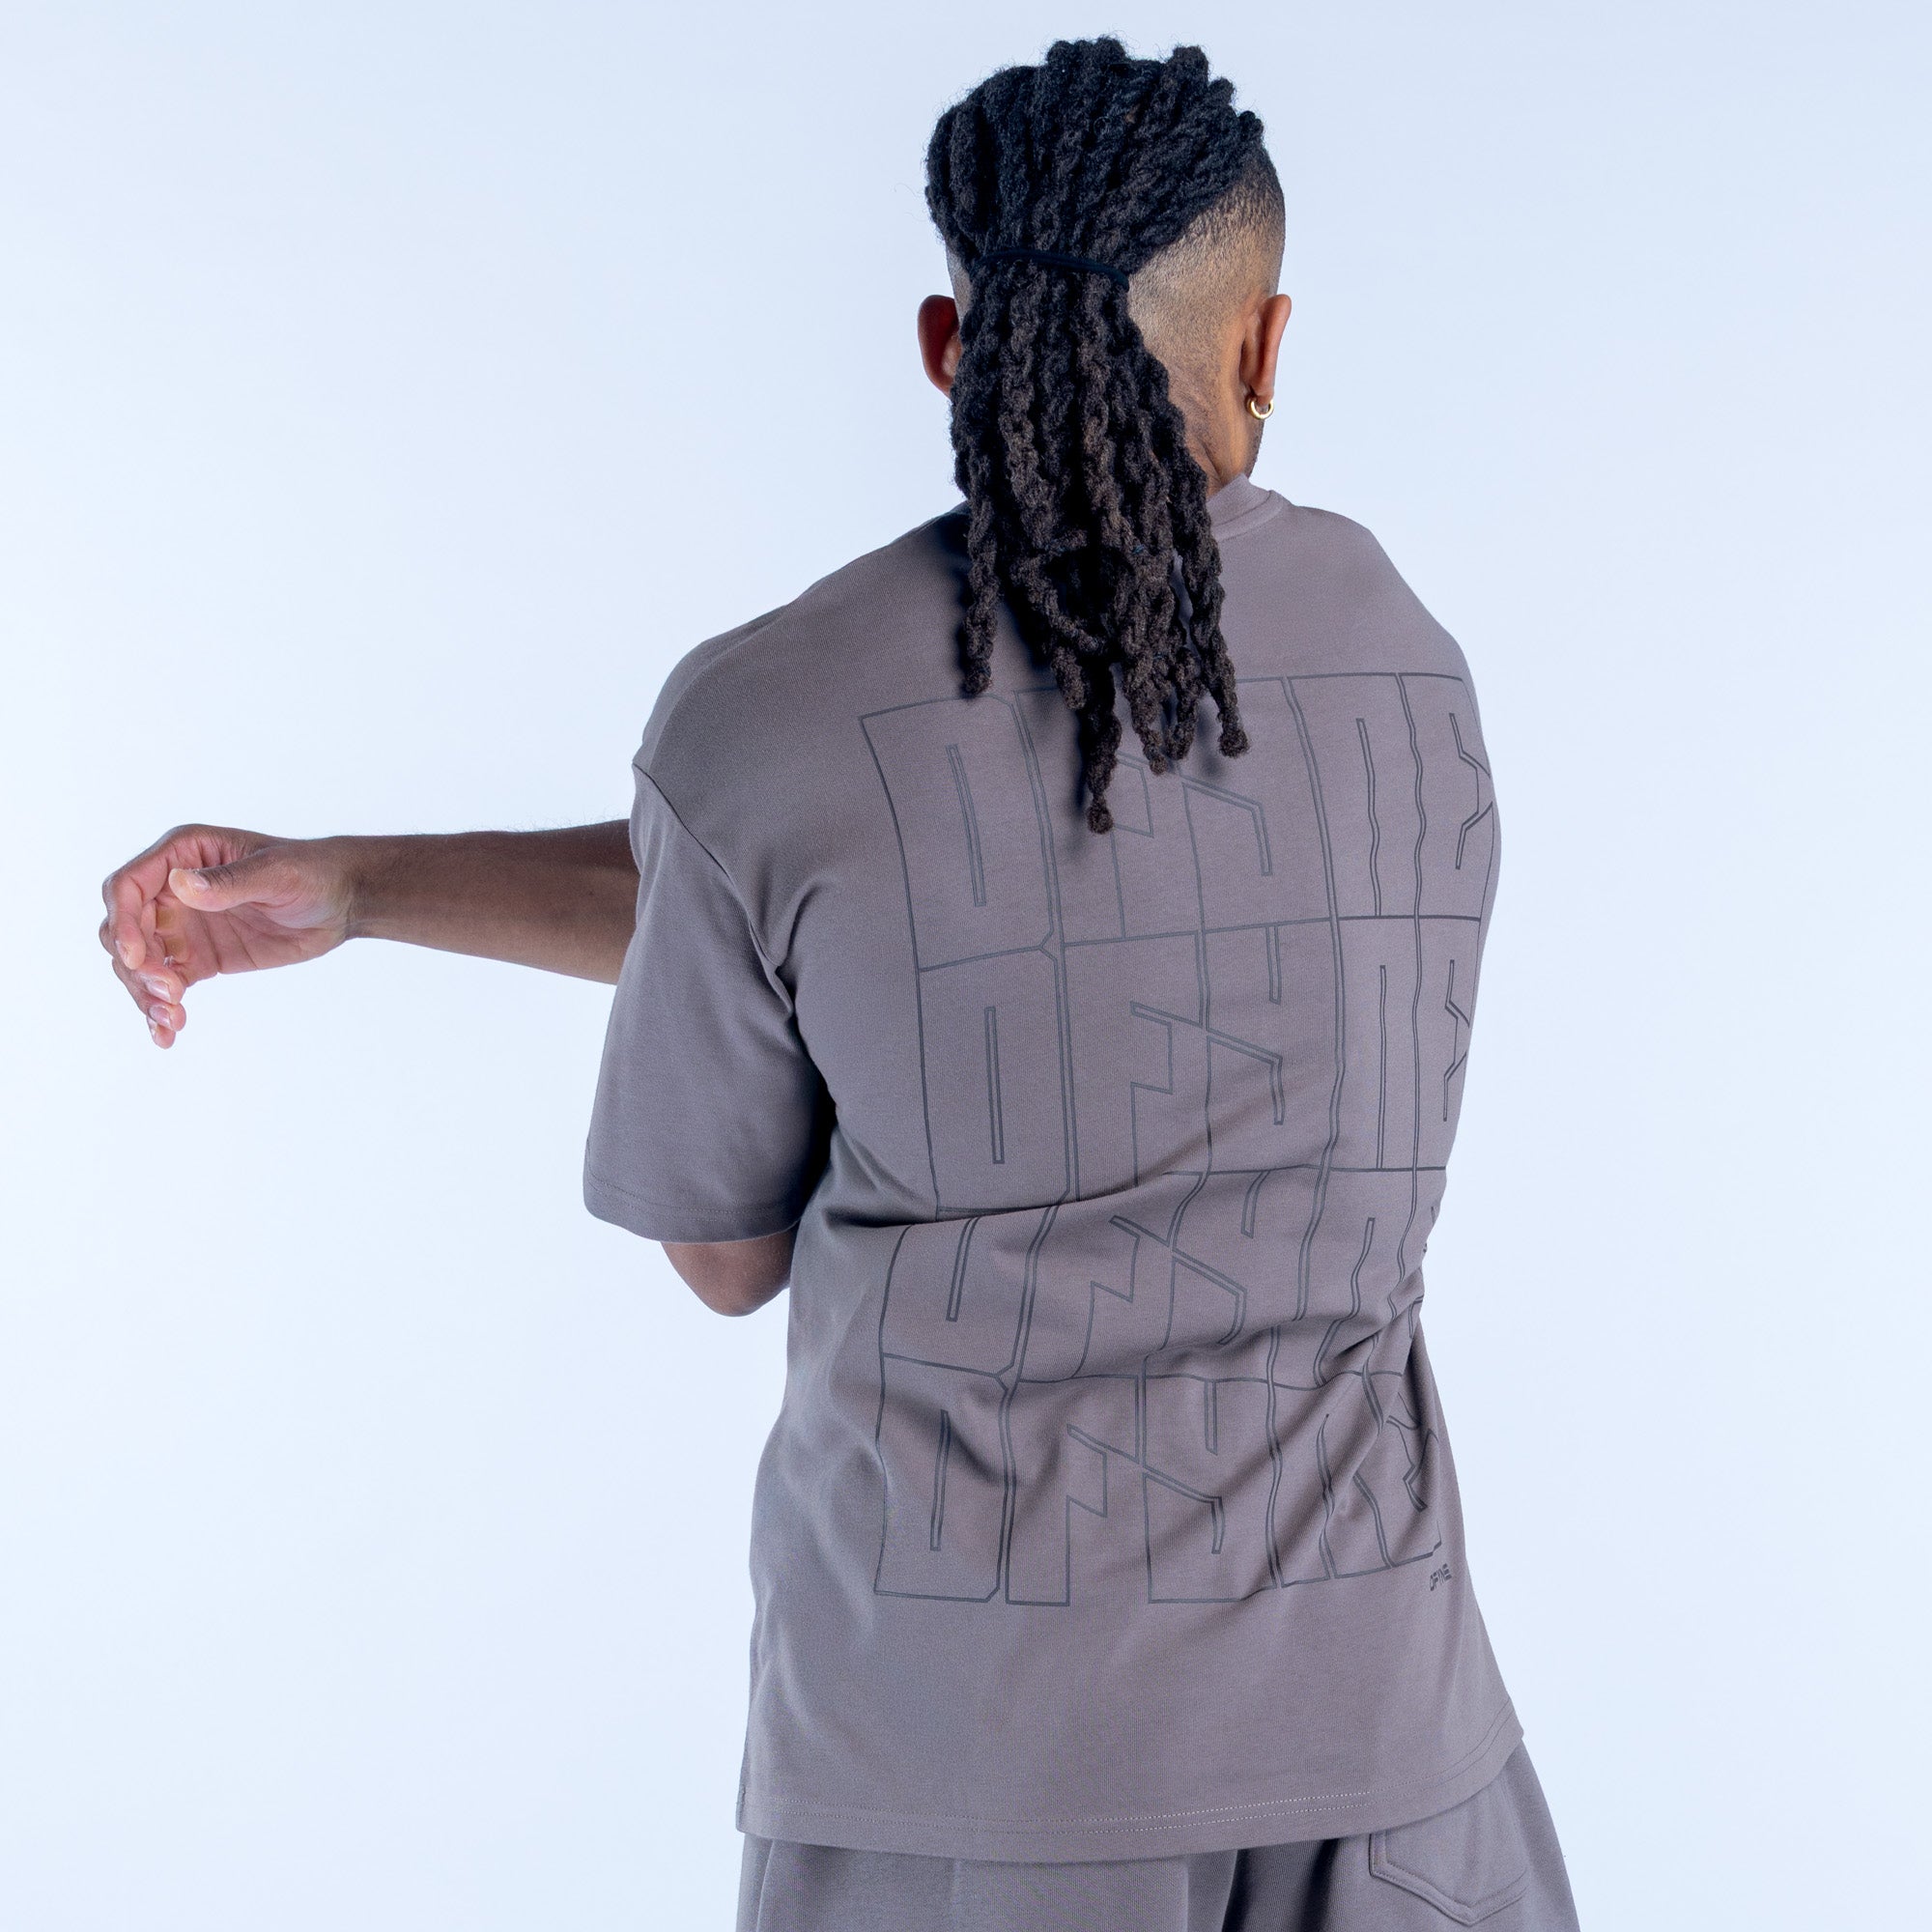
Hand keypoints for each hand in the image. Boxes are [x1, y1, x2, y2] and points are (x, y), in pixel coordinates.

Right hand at [99, 824, 357, 1047]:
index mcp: (182, 854)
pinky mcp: (197, 958)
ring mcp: (181, 926)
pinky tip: (166, 1034)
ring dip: (144, 993)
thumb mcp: (276, 873)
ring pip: (138, 963)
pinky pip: (166, 984)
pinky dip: (159, 1009)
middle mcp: (171, 889)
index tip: (137, 959)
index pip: (128, 887)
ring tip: (171, 1019)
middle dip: (136, 966)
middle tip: (169, 993)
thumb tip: (180, 885)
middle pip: (125, 930)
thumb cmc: (311, 872)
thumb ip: (229, 882)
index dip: (123, 923)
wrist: (341, 902)